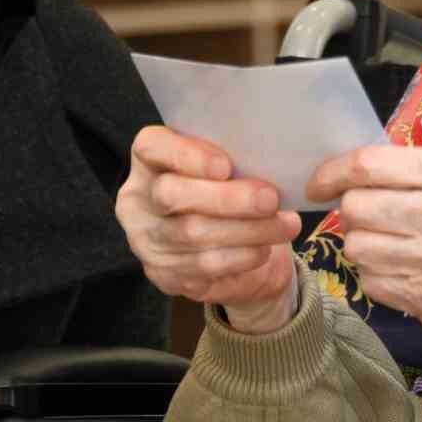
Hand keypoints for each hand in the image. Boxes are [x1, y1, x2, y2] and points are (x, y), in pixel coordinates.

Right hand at [115, 125, 300, 333]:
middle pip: (171, 195)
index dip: (186, 154)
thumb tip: (265, 159)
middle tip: (270, 198)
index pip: (151, 147)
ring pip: (192, 234)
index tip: (226, 166)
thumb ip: (234, 158)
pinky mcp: (163, 274)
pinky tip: (264, 248)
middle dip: (226, 198)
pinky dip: (240, 257)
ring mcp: (146, 241)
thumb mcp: (230, 165)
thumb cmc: (230, 189)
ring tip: (284, 225)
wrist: (233, 243)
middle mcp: (137, 200)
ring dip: (246, 230)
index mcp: (148, 160)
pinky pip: (202, 267)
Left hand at [307, 145, 421, 367]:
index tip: (320, 181)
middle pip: (355, 208)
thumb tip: (362, 169)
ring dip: (362, 240)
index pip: (368, 165)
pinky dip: (376, 273)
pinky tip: (402, 265)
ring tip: (388, 238)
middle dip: (350, 206)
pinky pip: (371, 282)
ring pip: (357, 247)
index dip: (332, 171)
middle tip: (364, 210)